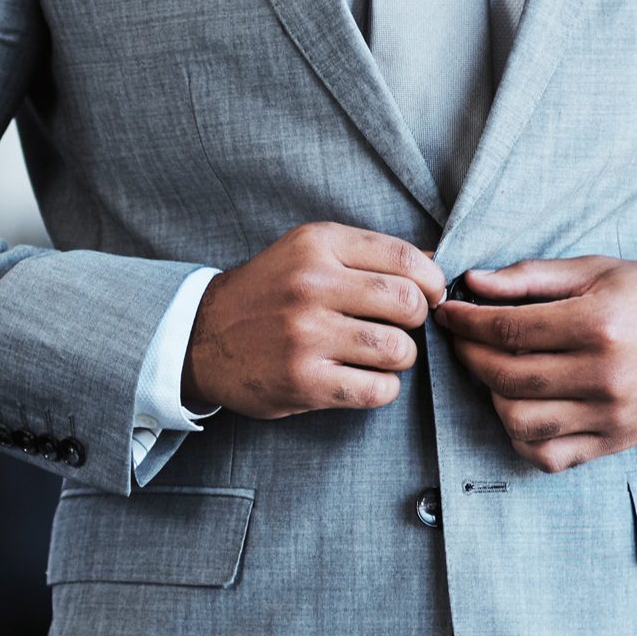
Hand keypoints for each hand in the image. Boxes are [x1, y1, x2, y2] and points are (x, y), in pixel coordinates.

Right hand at [183, 223, 446, 418]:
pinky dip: (383, 388)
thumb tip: (435, 264)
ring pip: (398, 349)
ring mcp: (306, 336)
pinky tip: (366, 379)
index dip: (432, 282)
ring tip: (380, 354)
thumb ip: (366, 254)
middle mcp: (311, 286)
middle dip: (418, 318)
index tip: (428, 296)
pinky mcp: (303, 381)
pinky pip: (377, 390)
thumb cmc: (268, 293)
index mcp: (317, 245)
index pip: (406, 259)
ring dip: (400, 356)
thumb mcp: (307, 252)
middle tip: (401, 326)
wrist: (202, 337)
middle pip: (408, 303)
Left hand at [432, 256, 636, 472]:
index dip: (466, 322)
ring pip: (519, 421)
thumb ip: (532, 277)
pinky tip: (521, 409)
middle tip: (464, 339)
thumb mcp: (599, 269)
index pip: (506, 330)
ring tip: (495, 372)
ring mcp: (609, 414)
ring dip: (493, 397)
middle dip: (471, 355)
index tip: (448, 313)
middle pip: (505, 376)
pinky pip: (549, 455)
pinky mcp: (614, 441)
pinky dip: (523, 438)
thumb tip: (473, 282)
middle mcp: (603, 374)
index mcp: (598, 323)